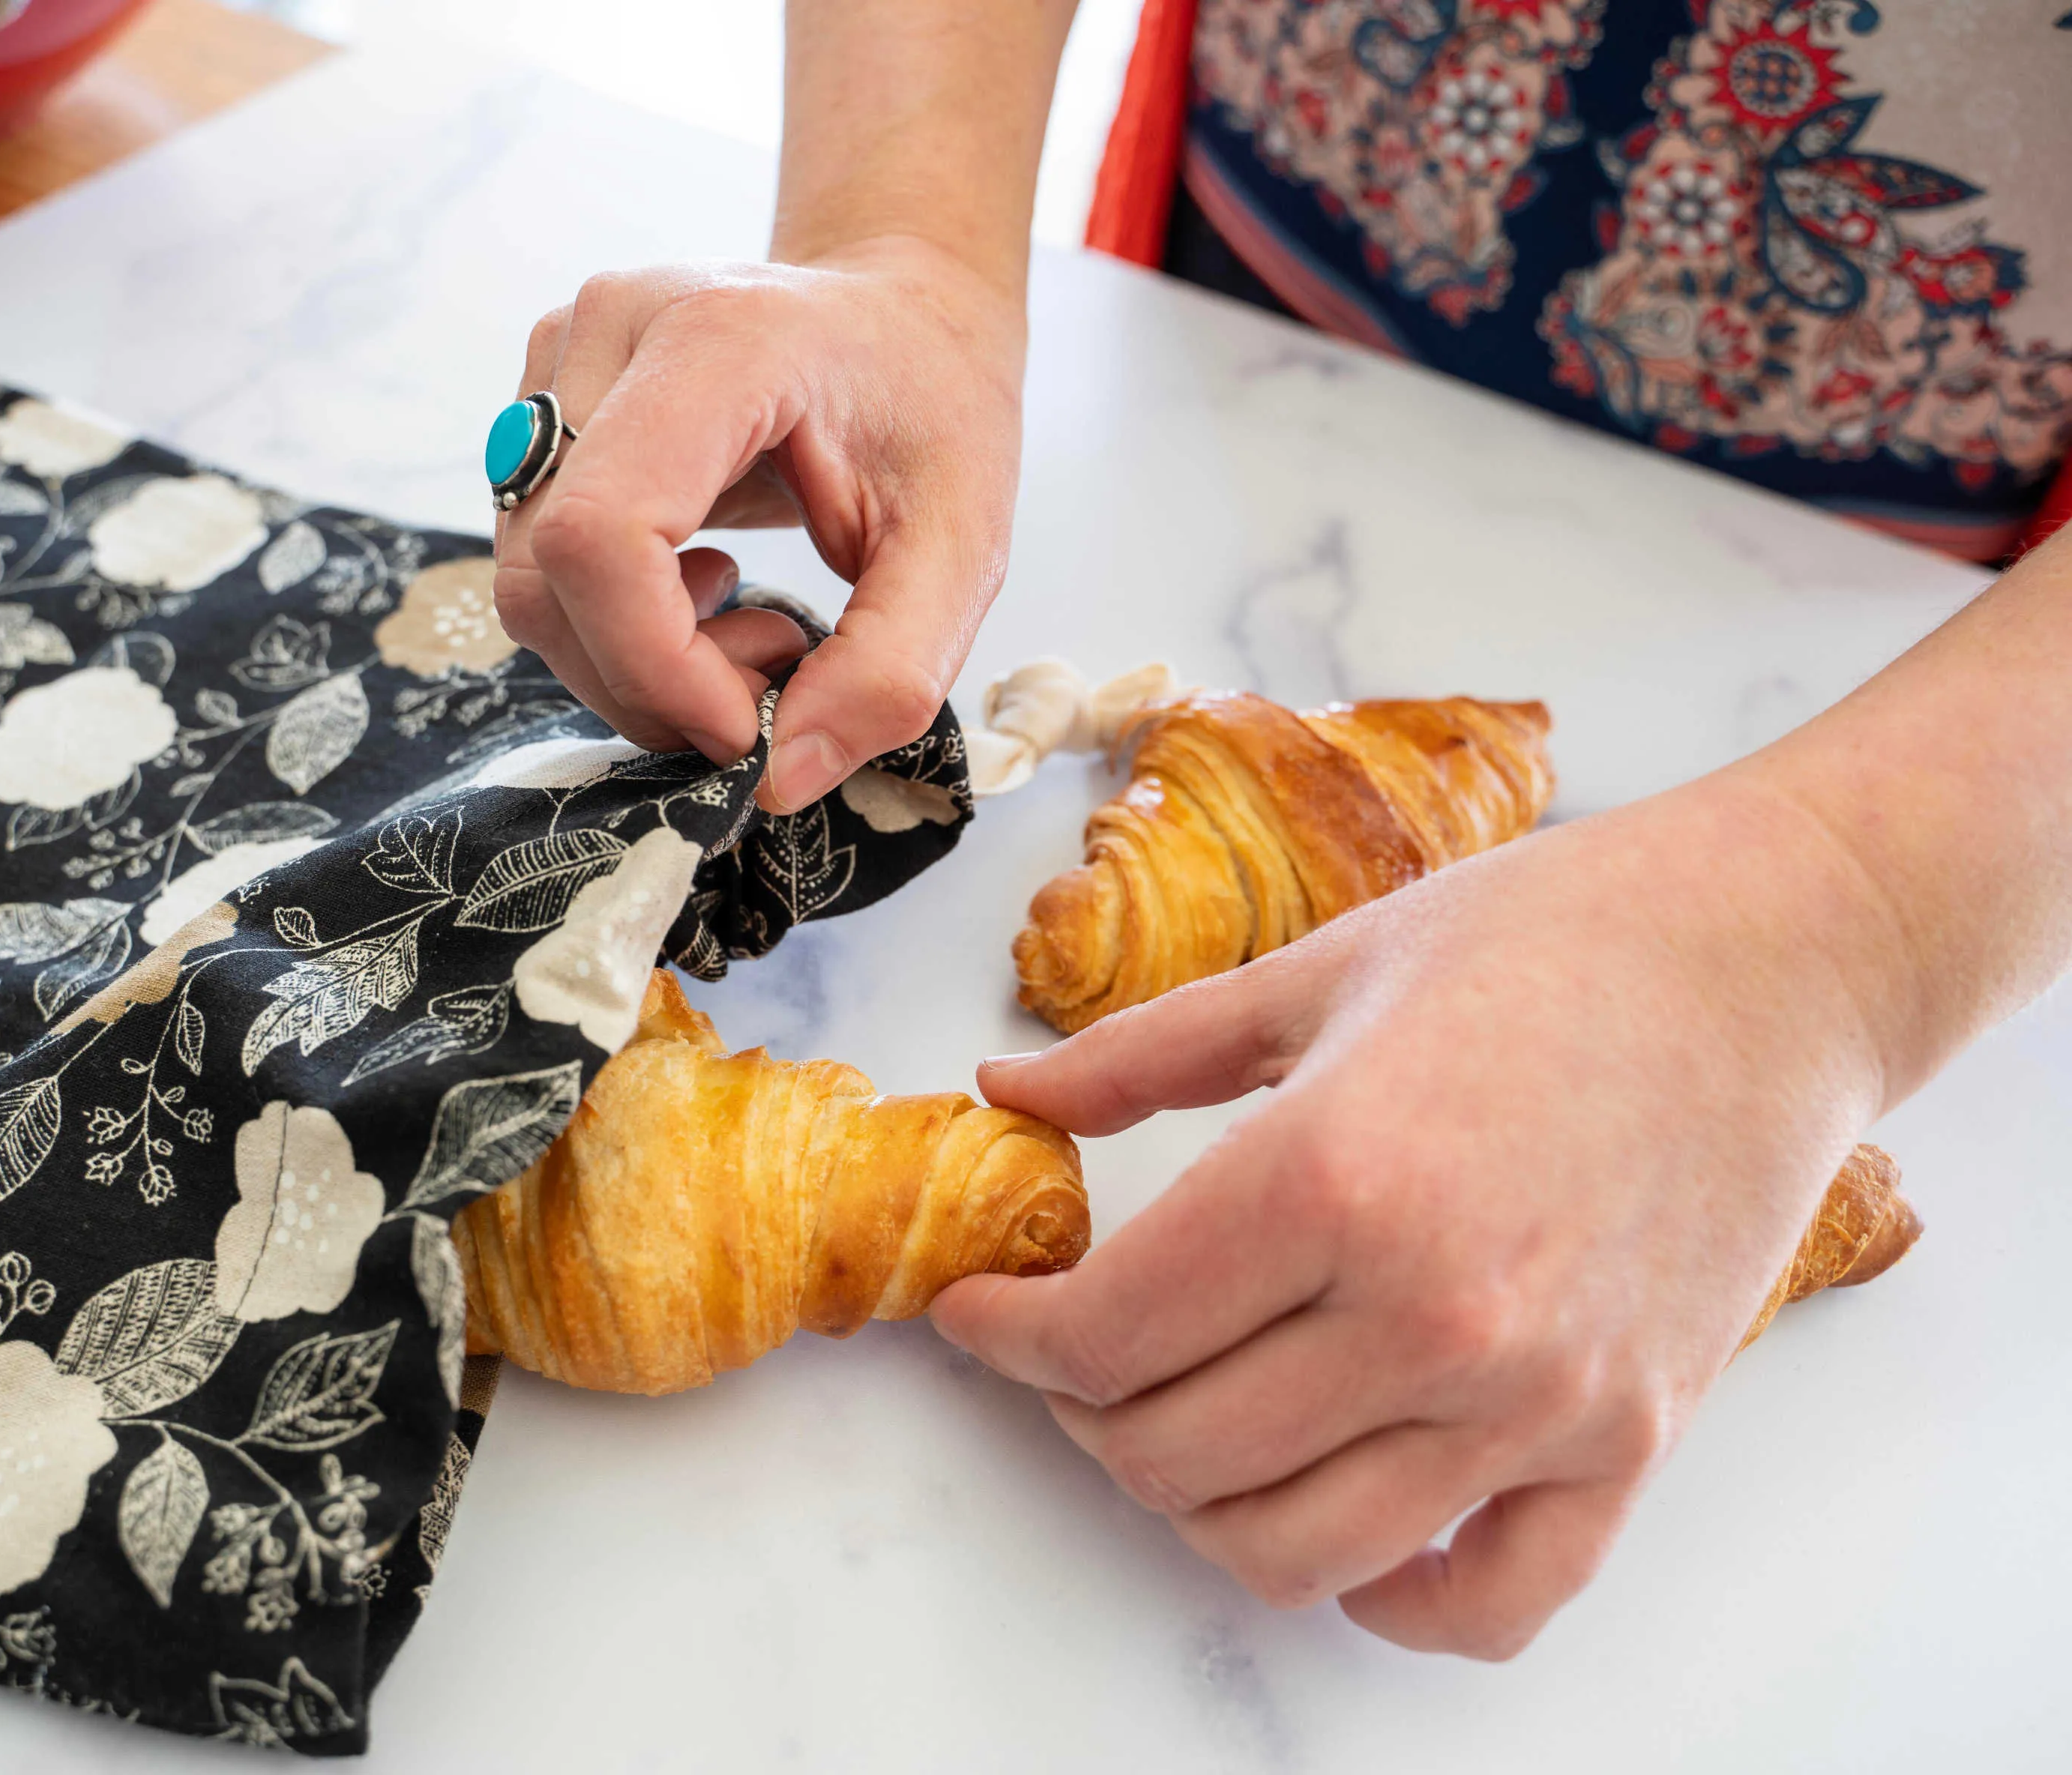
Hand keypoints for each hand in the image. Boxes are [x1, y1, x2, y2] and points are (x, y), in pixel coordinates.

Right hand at [493, 235, 1024, 809]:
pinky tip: (707, 589)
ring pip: (527, 579)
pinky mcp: (539, 405)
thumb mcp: (961, 550)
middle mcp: (611, 330)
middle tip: (775, 671)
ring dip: (633, 658)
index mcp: (720, 340)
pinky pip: (536, 561)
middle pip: (549, 572)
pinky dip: (616, 623)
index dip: (658, 665)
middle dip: (651, 679)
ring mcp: (558, 359)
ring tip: (750, 624)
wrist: (902, 316)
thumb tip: (779, 779)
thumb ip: (888, 672)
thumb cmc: (934, 410)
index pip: (605, 535)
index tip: (750, 721)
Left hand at [932, 771, 1897, 1657]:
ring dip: (1200, 1505)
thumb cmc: (1545, 939)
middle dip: (1084, 1413)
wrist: (1770, 957)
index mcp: (1331, 1177)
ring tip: (1185, 1420)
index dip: (1008, 1336)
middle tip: (1076, 1352)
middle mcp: (1430, 1313)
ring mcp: (1537, 1399)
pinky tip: (1343, 1523)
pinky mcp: (1627, 1444)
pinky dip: (1388, 1597)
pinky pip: (1483, 1605)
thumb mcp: (1316, 969)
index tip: (982, 1313)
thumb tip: (1005, 1098)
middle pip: (1174, 1454)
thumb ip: (1139, 1056)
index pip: (1104, 1334)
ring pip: (1295, 1550)